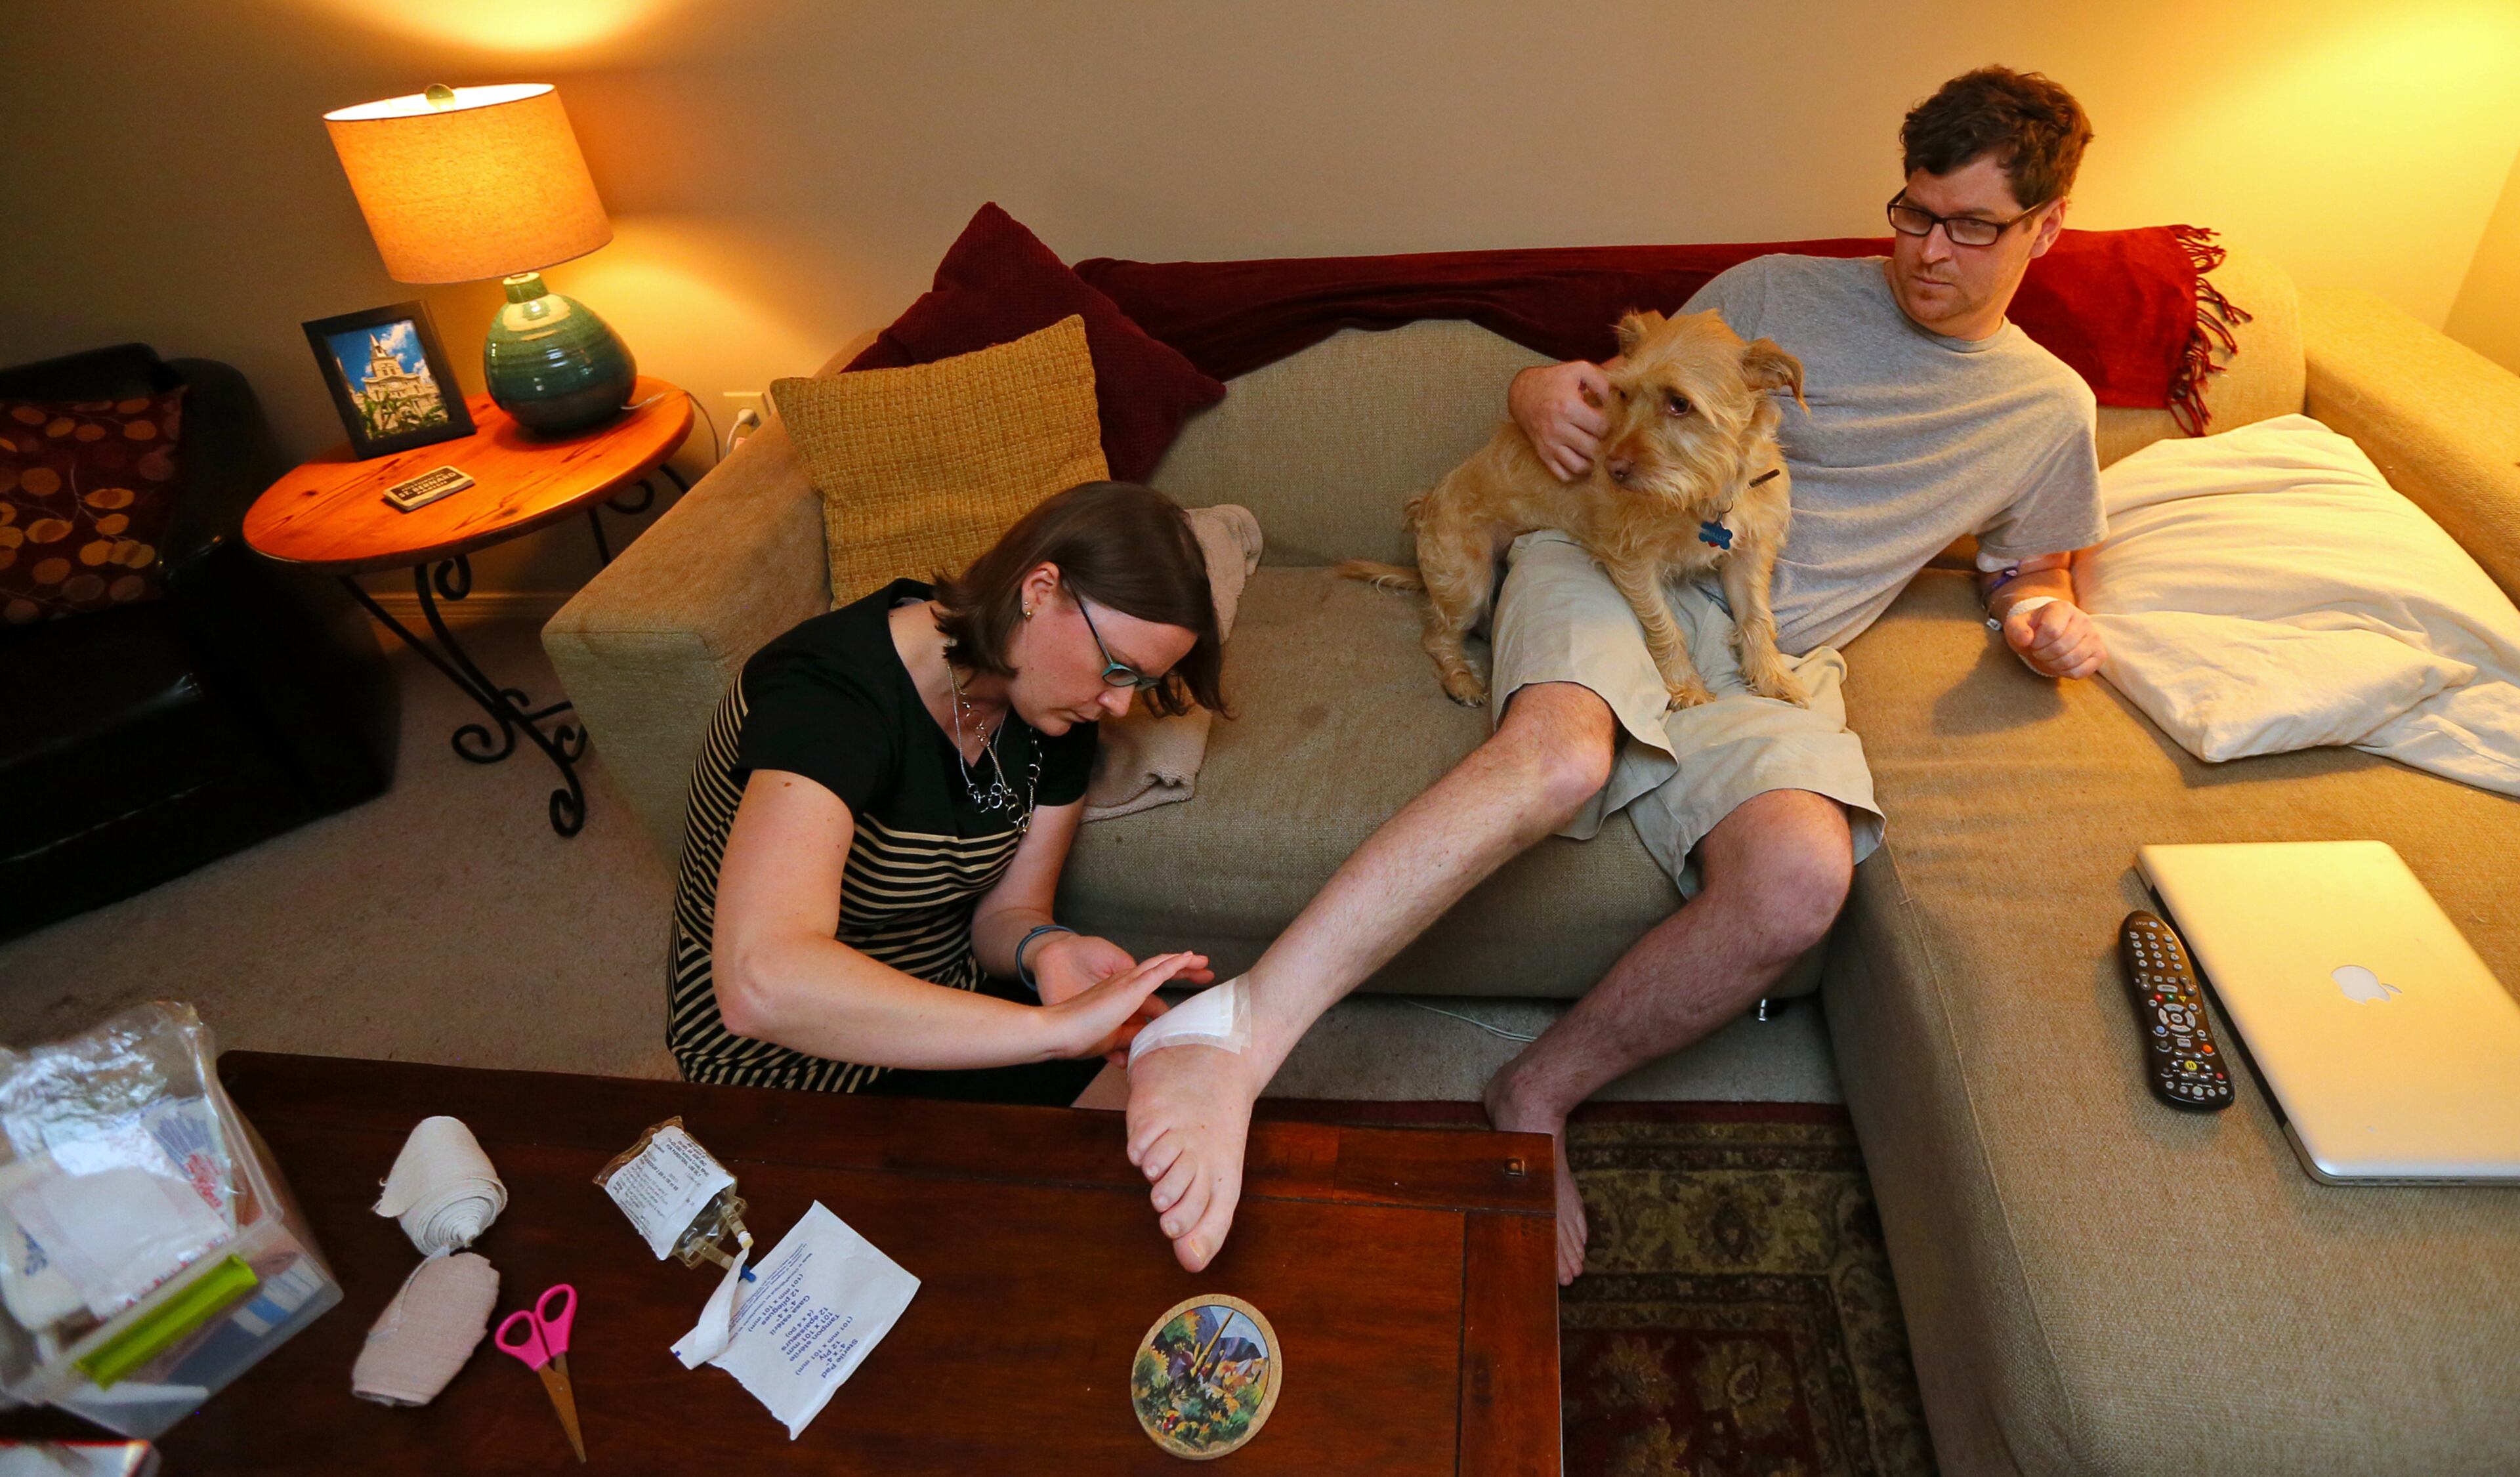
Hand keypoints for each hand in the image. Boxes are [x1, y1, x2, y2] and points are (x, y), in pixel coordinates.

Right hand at [1044, 951, 1209, 1060]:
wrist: (1057, 1031)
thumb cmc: (1076, 1037)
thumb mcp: (1110, 1041)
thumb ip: (1127, 1040)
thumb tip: (1143, 1047)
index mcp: (1117, 998)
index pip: (1146, 992)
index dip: (1164, 994)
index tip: (1179, 1002)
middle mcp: (1122, 985)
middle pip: (1156, 972)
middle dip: (1179, 971)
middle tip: (1202, 971)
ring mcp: (1125, 984)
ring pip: (1159, 967)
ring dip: (1181, 963)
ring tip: (1201, 961)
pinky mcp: (1129, 989)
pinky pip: (1157, 971)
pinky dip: (1174, 964)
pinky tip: (1188, 958)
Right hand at [1508, 360, 1614, 480]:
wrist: (1523, 394)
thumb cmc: (1553, 381)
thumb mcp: (1578, 370)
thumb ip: (1602, 381)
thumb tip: (1616, 399)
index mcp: (1568, 407)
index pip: (1602, 427)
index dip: (1611, 424)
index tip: (1608, 419)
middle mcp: (1558, 429)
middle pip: (1593, 448)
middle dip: (1603, 443)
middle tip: (1604, 435)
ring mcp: (1549, 444)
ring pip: (1580, 466)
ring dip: (1592, 461)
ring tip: (1596, 450)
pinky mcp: (1543, 454)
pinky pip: (1563, 474)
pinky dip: (1576, 473)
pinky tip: (1582, 460)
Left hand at [2002, 598, 2105, 678]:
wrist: (2047, 636)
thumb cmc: (2032, 630)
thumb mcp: (2017, 626)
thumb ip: (2017, 630)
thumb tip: (2026, 639)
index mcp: (2063, 608)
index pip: (2051, 631)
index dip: (2037, 642)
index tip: (2033, 642)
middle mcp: (2083, 619)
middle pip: (2060, 647)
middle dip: (2043, 655)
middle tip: (2039, 652)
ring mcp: (2094, 637)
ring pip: (2071, 660)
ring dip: (2053, 665)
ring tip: (2048, 657)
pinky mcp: (2100, 654)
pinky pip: (2080, 672)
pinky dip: (2065, 673)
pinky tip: (2060, 664)